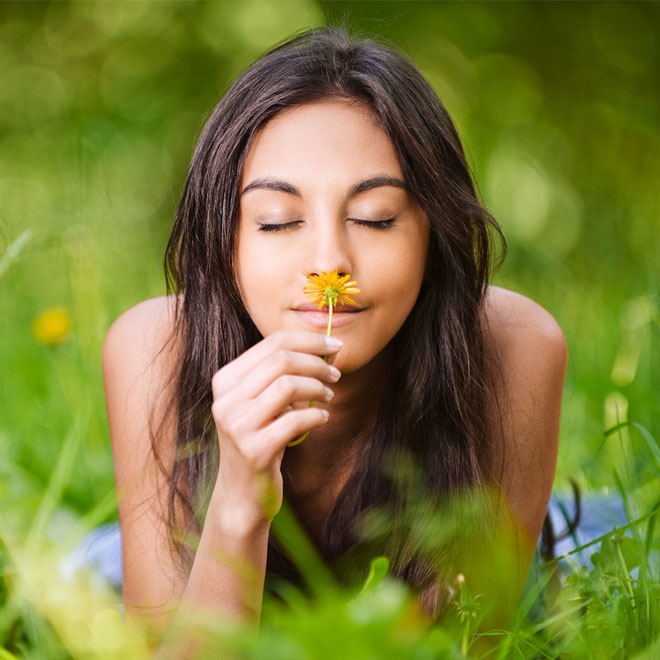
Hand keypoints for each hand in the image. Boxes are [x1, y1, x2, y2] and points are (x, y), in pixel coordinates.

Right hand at [210, 331, 341, 525]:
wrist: (241, 492)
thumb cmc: (259, 438)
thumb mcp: (262, 402)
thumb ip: (284, 373)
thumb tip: (327, 346)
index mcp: (225, 380)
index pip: (273, 343)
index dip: (310, 340)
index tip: (335, 345)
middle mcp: (226, 400)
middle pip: (282, 360)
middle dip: (317, 363)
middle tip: (336, 374)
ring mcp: (237, 425)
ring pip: (289, 385)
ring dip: (318, 388)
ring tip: (328, 396)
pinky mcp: (254, 450)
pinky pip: (296, 420)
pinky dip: (317, 415)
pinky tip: (322, 418)